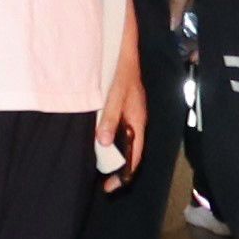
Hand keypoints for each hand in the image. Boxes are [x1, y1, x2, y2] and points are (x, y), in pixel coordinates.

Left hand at [98, 48, 148, 179]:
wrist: (126, 52)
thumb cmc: (122, 73)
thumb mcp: (114, 96)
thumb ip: (109, 118)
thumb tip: (103, 143)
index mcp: (138, 121)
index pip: (135, 155)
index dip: (124, 173)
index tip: (110, 186)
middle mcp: (137, 122)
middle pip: (132, 152)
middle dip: (119, 168)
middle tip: (103, 181)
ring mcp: (131, 116)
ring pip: (125, 143)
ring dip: (114, 156)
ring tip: (100, 167)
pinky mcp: (124, 110)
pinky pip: (120, 133)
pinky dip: (111, 143)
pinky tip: (100, 144)